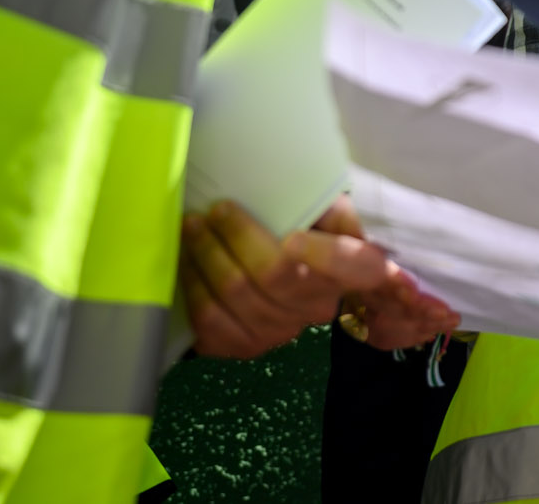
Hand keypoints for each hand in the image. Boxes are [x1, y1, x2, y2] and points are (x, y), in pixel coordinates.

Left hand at [180, 197, 456, 358]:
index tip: (292, 237)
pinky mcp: (247, 347)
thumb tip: (301, 191)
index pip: (352, 266)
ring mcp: (283, 331)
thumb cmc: (310, 232)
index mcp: (353, 269)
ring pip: (237, 298)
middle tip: (214, 211)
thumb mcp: (328, 210)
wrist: (292, 280)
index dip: (324, 256)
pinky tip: (186, 264)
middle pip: (274, 277)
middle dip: (237, 240)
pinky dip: (193, 290)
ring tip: (191, 228)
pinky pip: (212, 325)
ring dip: (206, 259)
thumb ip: (325, 202)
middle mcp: (319, 306)